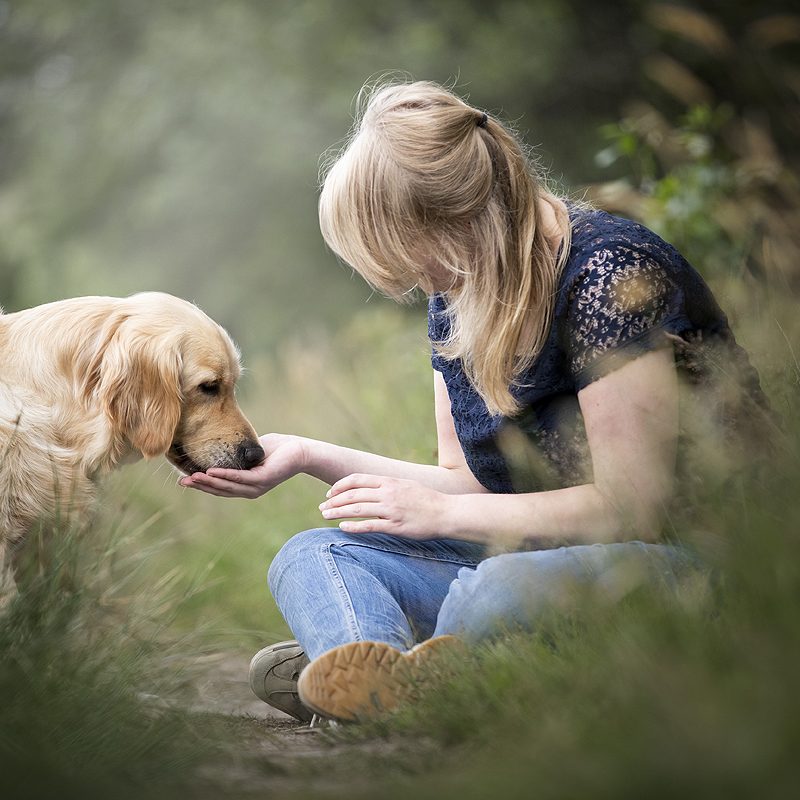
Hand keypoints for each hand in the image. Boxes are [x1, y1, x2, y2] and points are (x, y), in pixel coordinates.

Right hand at [178, 433, 306, 498]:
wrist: (299, 450)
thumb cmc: (276, 449)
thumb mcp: (249, 452)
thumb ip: (234, 455)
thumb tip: (218, 447)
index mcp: (246, 485)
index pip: (220, 487)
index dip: (202, 485)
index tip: (184, 480)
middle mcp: (251, 490)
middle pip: (221, 490)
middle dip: (201, 486)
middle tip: (182, 482)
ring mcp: (257, 486)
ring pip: (229, 486)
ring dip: (209, 482)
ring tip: (192, 477)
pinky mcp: (264, 479)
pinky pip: (241, 478)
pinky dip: (225, 475)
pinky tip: (211, 472)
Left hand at [319, 474, 450, 538]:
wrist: (447, 513)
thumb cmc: (427, 500)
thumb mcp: (406, 485)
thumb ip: (388, 486)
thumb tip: (372, 488)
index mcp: (389, 481)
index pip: (357, 479)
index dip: (340, 486)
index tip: (330, 493)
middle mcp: (388, 493)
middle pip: (353, 495)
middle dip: (334, 501)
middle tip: (322, 508)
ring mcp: (391, 509)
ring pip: (357, 509)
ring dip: (338, 512)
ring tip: (325, 516)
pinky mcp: (395, 526)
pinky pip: (369, 526)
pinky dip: (353, 527)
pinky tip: (343, 528)